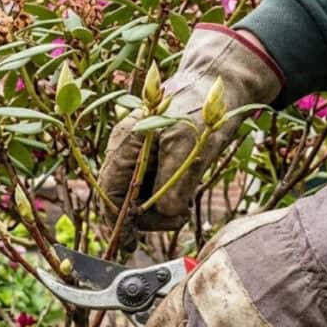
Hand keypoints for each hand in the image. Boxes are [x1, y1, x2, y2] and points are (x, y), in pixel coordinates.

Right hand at [98, 25, 282, 232]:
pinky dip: (165, 199)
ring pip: (138, 197)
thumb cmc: (202, 108)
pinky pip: (152, 189)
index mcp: (125, 144)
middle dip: (146, 216)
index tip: (134, 242)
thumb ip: (174, 182)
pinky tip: (183, 197)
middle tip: (177, 217)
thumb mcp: (189, 146)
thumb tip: (165, 211)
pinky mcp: (154, 159)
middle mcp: (126, 151)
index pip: (108, 193)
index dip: (119, 220)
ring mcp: (138, 155)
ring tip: (184, 206)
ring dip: (159, 209)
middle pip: (121, 200)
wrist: (218, 84)